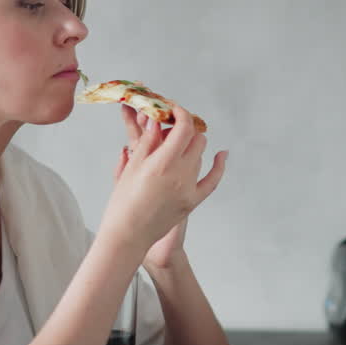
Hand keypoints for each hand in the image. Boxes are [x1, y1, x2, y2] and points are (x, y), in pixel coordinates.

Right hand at [97, 106, 226, 261]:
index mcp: (163, 163)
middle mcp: (181, 174)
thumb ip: (148, 141)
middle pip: (195, 138)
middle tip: (169, 127)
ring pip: (200, 154)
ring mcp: (190, 188)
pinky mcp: (193, 200)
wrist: (128, 235)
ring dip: (190, 144)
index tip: (172, 109)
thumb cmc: (123, 203)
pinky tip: (222, 154)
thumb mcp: (132, 166)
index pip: (183, 127)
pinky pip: (213, 180)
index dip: (179, 113)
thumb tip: (158, 121)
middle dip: (184, 127)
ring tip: (173, 145)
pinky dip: (219, 165)